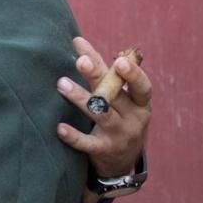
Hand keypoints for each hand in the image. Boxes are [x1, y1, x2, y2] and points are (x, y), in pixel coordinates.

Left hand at [56, 37, 151, 178]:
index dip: (133, 74)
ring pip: (101, 115)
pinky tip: (60, 128)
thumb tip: (78, 40)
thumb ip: (101, 70)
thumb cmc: (118, 116)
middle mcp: (134, 119)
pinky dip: (74, 136)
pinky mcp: (104, 151)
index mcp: (140, 103)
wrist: (121, 162)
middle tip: (80, 61)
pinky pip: (88, 143)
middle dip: (98, 77)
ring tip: (61, 84)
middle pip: (115, 95)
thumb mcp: (118, 97)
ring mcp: (120, 136)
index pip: (142, 87)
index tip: (120, 60)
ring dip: (81, 98)